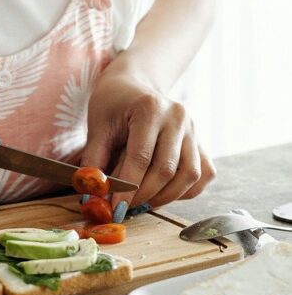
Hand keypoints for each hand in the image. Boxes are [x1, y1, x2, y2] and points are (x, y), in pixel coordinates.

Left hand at [80, 58, 215, 214]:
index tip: (115, 208)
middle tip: (124, 207)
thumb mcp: (97, 126)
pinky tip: (162, 191)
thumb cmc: (112, 104)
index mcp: (150, 108)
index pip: (141, 157)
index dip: (127, 188)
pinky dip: (184, 191)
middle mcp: (178, 117)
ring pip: (189, 176)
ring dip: (165, 197)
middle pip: (167, 170)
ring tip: (141, 201)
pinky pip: (202, 176)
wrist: (132, 86)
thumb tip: (92, 195)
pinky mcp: (200, 143)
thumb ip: (94, 160)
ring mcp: (193, 130)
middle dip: (143, 195)